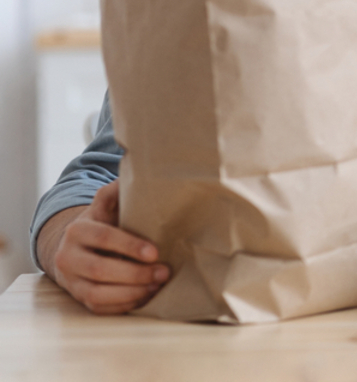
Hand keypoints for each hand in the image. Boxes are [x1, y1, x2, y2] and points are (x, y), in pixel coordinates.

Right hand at [43, 181, 169, 314]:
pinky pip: (100, 308)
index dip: (130, 245)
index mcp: (77, 230)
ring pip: (97, 294)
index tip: (155, 252)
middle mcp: (68, 256)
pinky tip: (145, 296)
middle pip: (100, 270)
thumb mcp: (107, 204)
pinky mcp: (78, 298)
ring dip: (131, 292)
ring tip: (157, 285)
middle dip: (135, 273)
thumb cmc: (104, 222)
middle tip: (164, 272)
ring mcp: (71, 280)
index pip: (103, 238)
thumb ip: (118, 192)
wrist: (78, 246)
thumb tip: (141, 173)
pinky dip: (124, 305)